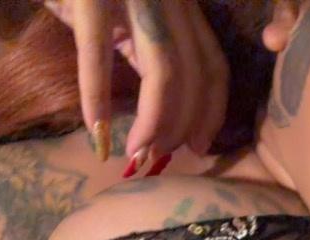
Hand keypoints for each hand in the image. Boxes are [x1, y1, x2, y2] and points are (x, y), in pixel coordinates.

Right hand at [42, 0, 229, 168]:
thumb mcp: (130, 17)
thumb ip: (149, 52)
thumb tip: (161, 118)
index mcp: (181, 3)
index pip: (213, 65)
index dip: (211, 113)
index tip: (199, 147)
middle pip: (194, 76)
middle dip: (181, 126)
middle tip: (158, 155)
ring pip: (163, 71)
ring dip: (153, 122)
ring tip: (137, 151)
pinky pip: (99, 55)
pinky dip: (97, 97)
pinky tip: (96, 130)